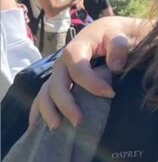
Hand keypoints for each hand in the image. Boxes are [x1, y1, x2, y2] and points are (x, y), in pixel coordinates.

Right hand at [29, 16, 146, 129]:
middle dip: (66, 105)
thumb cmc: (112, 36)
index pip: (78, 69)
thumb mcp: (118, 36)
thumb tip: (115, 67)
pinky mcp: (57, 82)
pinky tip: (35, 128)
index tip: (110, 94)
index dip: (92, 84)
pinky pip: (42, 97)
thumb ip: (118, 47)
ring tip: (57, 128)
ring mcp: (57, 74)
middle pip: (57, 85)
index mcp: (76, 49)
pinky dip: (37, 111)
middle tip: (79, 122)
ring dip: (48, 112)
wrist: (106, 33)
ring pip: (45, 94)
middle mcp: (62, 63)